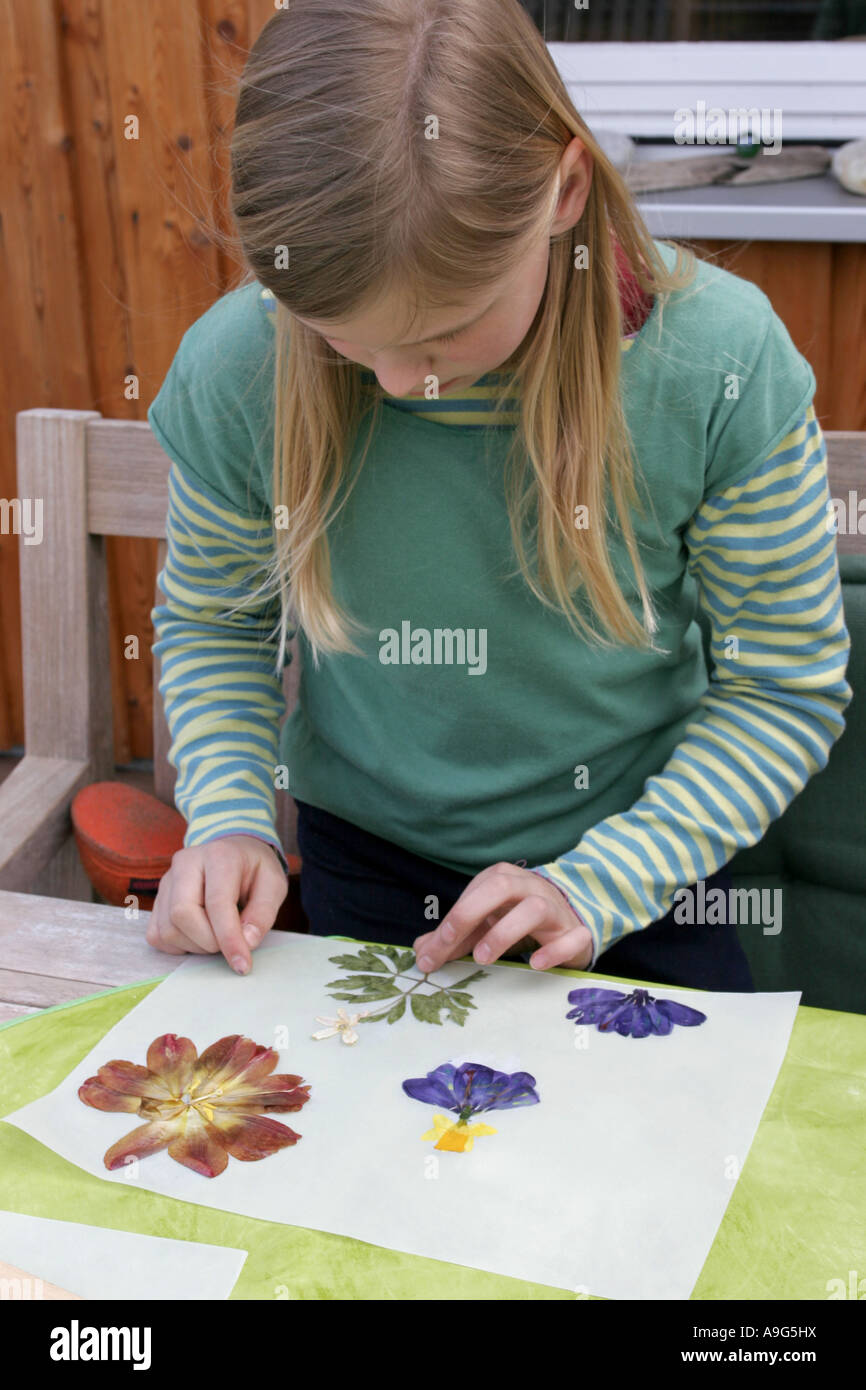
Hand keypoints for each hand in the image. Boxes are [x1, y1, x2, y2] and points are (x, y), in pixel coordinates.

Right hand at [145, 835, 287, 973]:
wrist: (234, 853)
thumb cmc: (255, 871)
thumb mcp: (273, 885)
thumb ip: (263, 913)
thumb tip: (247, 942)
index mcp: (218, 856)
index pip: (217, 902)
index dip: (229, 938)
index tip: (242, 965)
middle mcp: (185, 864)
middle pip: (182, 914)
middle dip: (209, 942)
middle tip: (229, 944)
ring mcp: (166, 881)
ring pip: (168, 929)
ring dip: (196, 946)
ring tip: (217, 935)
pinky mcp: (157, 899)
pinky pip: (157, 935)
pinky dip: (179, 946)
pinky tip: (199, 936)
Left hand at [412, 861, 593, 973]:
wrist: (569, 921)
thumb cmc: (518, 919)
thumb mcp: (485, 925)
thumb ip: (455, 936)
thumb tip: (421, 952)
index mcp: (502, 879)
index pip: (473, 894)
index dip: (450, 921)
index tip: (431, 953)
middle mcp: (529, 887)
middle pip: (500, 886)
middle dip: (471, 913)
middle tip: (450, 945)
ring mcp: (555, 908)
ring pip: (536, 907)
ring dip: (507, 931)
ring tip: (484, 957)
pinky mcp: (576, 931)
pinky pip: (573, 936)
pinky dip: (555, 949)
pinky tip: (535, 964)